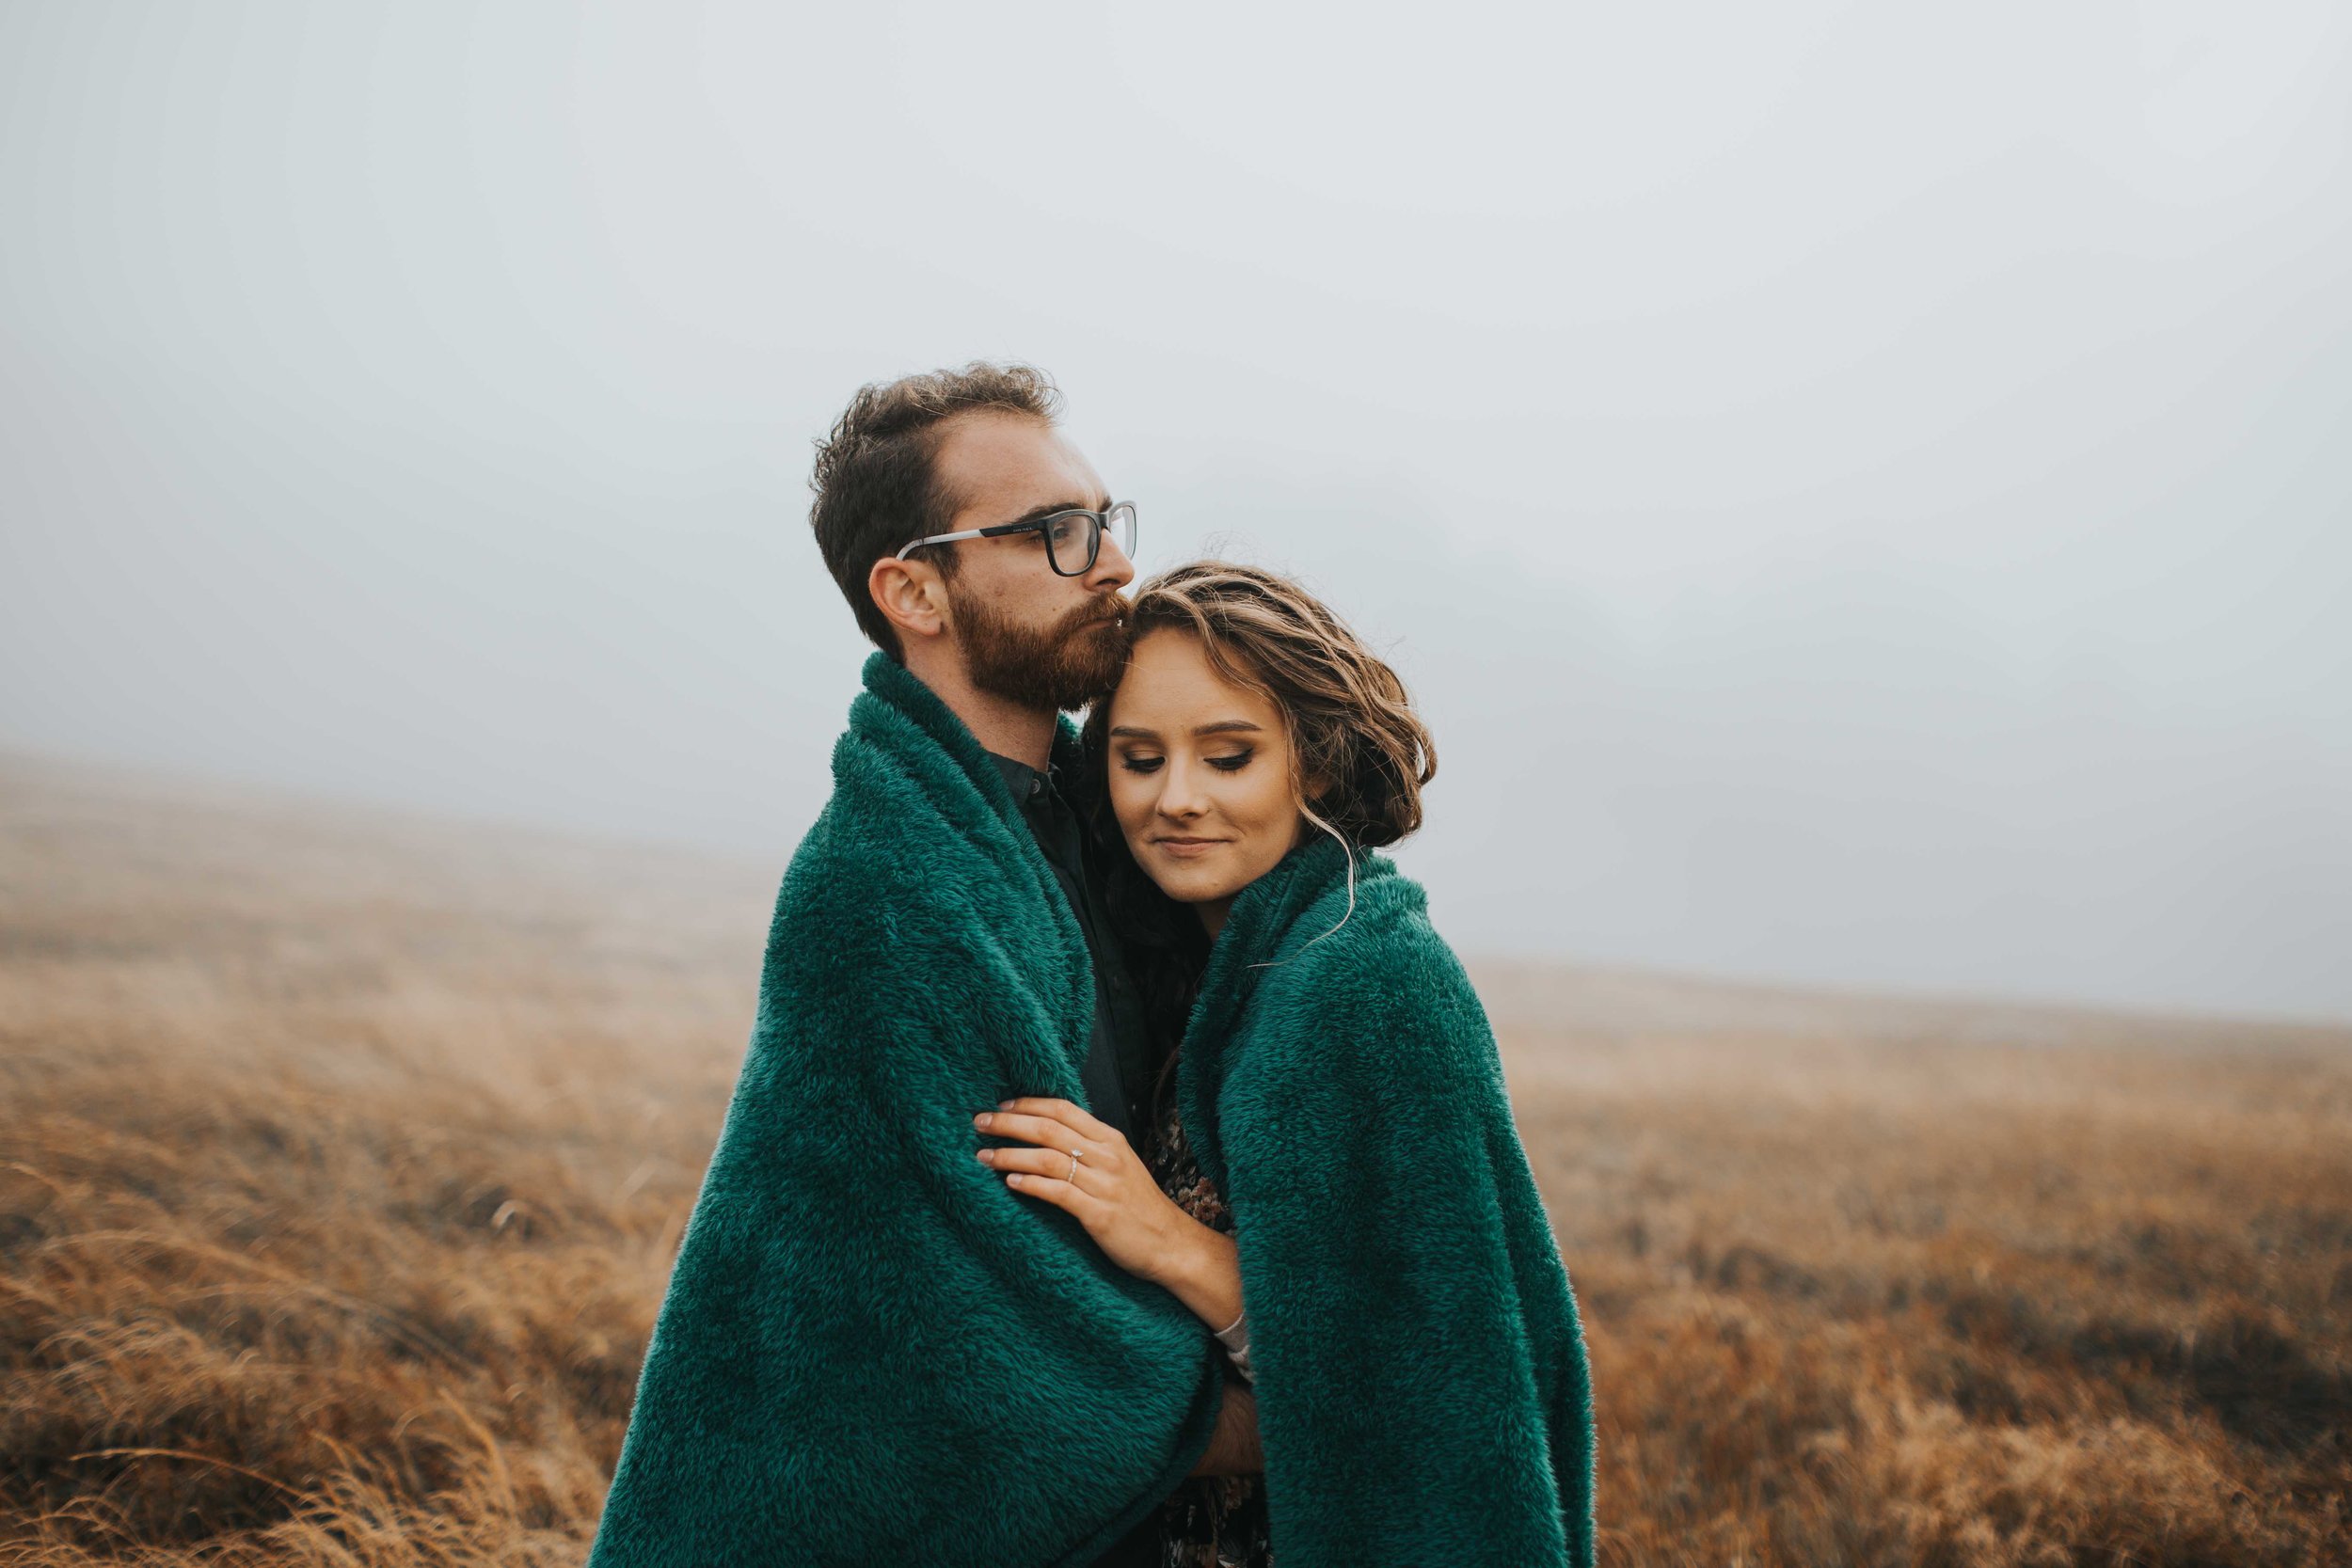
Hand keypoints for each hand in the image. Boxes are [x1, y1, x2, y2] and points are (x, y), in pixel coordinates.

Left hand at [973, 1097, 1197, 1284]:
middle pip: (1049, 1128)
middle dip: (1009, 1123)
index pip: (1063, 1108)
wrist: (1171, 1244)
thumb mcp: (1119, 1166)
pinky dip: (1030, 1185)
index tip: (1001, 1106)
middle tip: (979, 1123)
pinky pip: (1058, 1193)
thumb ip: (1089, 1149)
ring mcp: (1104, 1184)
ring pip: (1047, 1158)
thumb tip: (1047, 1136)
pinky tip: (1010, 1183)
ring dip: (1010, 1155)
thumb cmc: (1140, 1207)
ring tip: (984, 1156)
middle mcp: (1107, 1156)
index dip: (1028, 1104)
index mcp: (1110, 1139)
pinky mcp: (1099, 1214)